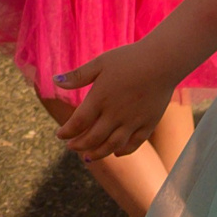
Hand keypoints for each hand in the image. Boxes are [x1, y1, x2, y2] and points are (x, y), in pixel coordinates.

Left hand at [54, 41, 179, 157]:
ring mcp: (133, 121)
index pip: (78, 122)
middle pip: (93, 138)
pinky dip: (123, 151)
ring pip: (113, 145)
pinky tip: (115, 152)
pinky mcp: (149, 124)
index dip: (67, 131)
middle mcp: (115, 114)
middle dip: (79, 145)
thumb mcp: (99, 63)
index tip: (59, 135)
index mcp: (100, 98)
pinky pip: (135, 143)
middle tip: (71, 147)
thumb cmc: (128, 59)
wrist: (162, 62)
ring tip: (87, 157)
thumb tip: (54, 81)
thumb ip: (78, 76)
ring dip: (98, 154)